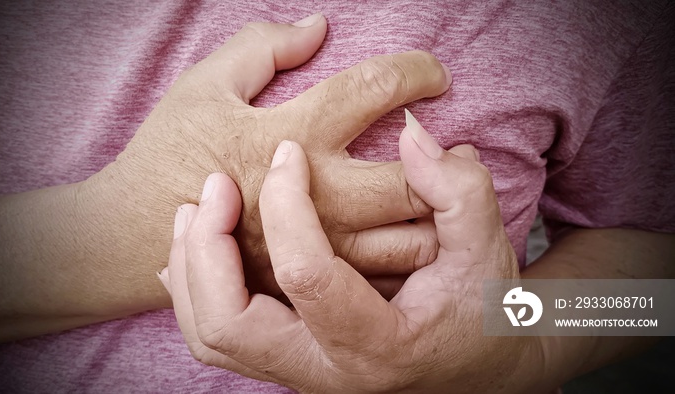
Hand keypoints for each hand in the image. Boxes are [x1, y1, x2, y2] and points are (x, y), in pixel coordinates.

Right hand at [86, 14, 450, 294]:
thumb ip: (262, 48)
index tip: (431, 73)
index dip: (415, 72)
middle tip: (453, 145)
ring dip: (437, 216)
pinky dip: (407, 256)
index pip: (375, 89)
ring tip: (441, 193)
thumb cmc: (171, 148)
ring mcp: (319, 244)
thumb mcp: (206, 84)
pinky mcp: (312, 279)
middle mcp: (318, 194)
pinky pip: (379, 277)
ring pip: (409, 240)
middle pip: (411, 180)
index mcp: (296, 133)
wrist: (136, 227)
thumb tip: (317, 27)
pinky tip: (412, 237)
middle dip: (444, 158)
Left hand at [163, 110, 543, 392]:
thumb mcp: (486, 251)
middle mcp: (327, 370)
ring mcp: (300, 371)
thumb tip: (410, 135)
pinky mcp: (288, 360)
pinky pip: (219, 336)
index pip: (308, 278)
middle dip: (208, 250)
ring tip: (195, 210)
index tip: (287, 153)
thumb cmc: (483, 311)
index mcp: (377, 343)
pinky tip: (198, 247)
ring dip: (193, 270)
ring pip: (212, 337)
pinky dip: (196, 290)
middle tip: (214, 188)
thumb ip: (458, 192)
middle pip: (230, 324)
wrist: (478, 369)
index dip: (289, 206)